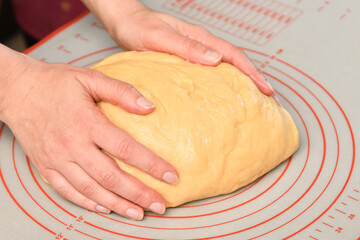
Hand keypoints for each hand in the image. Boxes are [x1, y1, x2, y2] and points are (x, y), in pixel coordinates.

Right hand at [0, 49, 177, 219]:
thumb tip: (150, 107)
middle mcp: (72, 145)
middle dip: (139, 194)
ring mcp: (57, 159)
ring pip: (91, 189)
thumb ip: (121, 91)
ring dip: (118, 204)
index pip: (126, 149)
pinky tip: (106, 208)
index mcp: (86, 122)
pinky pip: (68, 191)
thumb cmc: (55, 82)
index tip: (171, 176)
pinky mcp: (46, 167)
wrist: (16, 90)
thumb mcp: (90, 77)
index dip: (151, 165)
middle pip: (111, 177)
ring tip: (139, 213)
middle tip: (160, 205)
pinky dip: (88, 202)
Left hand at [84, 0, 273, 95]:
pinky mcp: (185, 61)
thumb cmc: (139, 28)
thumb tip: (216, 59)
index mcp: (199, 38)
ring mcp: (194, 53)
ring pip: (223, 68)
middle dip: (252, 79)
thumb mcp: (160, 37)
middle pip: (234, 62)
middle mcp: (201, 45)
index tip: (265, 89)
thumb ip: (186, 46)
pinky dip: (220, 84)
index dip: (251, 72)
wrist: (125, 22)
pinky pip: (208, 73)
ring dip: (239, 83)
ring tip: (250, 101)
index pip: (233, 55)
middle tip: (266, 99)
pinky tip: (219, 98)